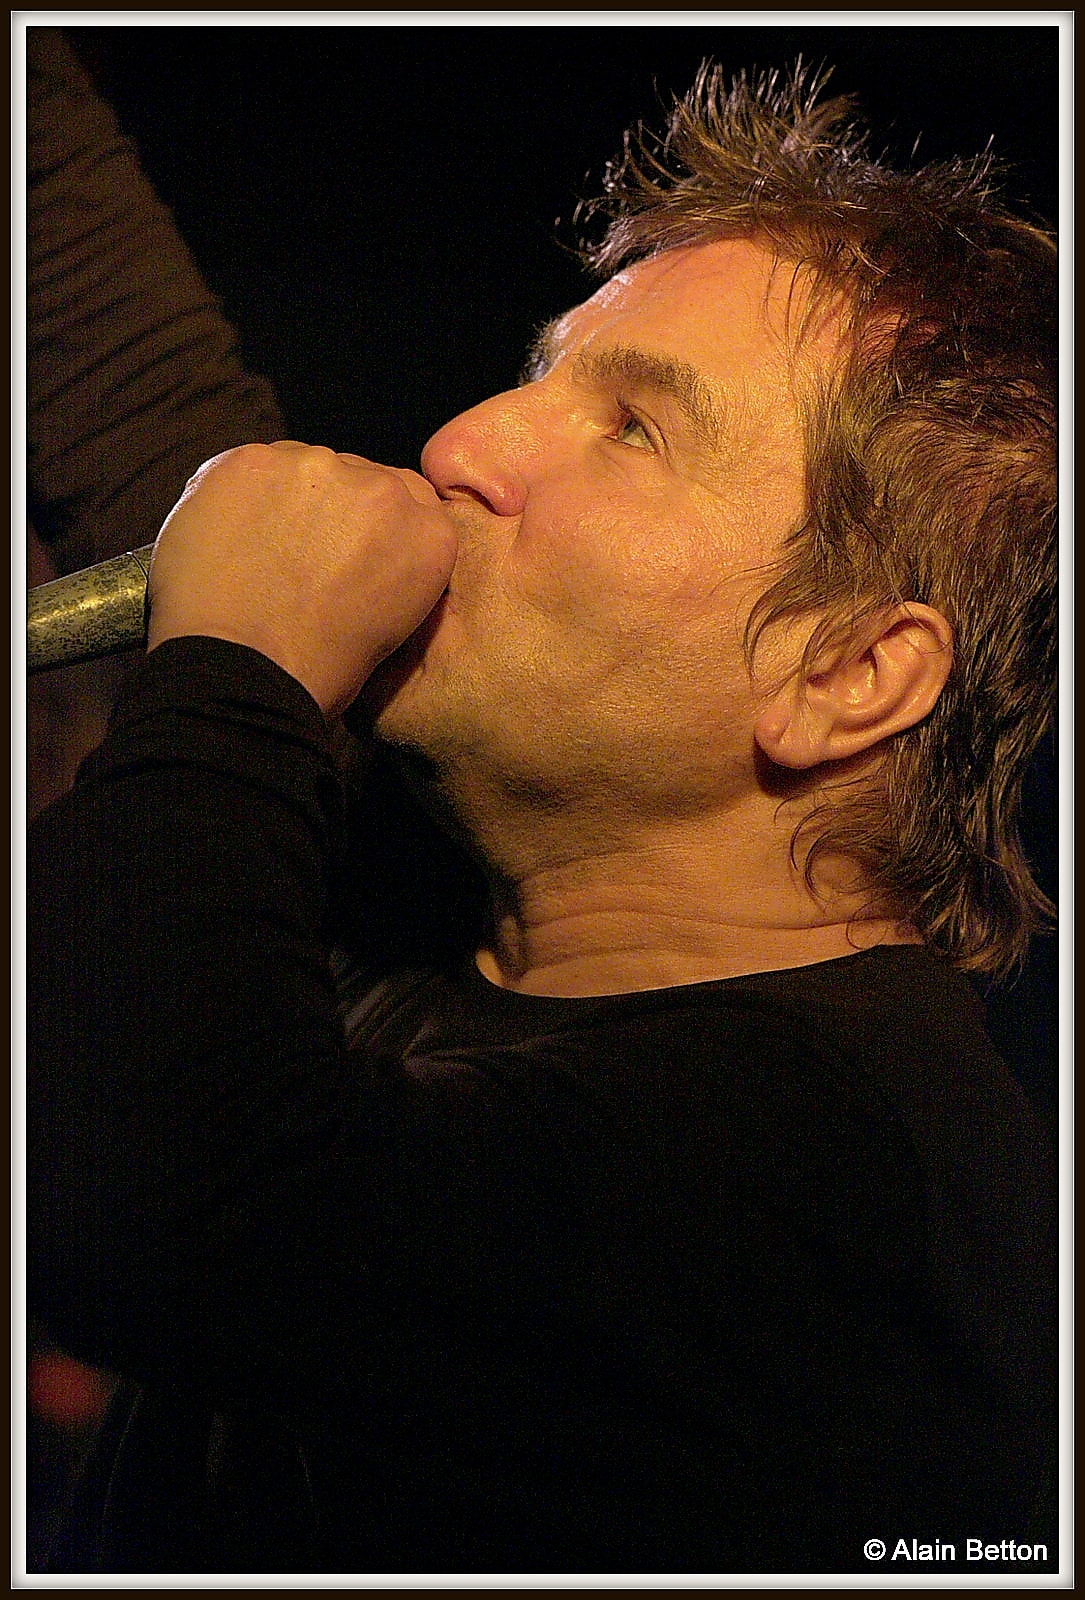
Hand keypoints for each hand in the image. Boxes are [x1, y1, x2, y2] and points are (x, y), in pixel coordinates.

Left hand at [146, 442, 457, 717]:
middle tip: (296, 559)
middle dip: (330, 511)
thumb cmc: (314, 674)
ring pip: (302, 468)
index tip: (347, 548)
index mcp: (429, 536)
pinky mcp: (254, 461)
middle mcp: (383, 490)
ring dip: (284, 500)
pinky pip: (247, 469)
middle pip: (357, 477)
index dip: (372, 524)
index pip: (410, 499)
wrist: (243, 675)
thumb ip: (389, 568)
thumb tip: (357, 551)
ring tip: (256, 556)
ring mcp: (317, 468)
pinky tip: (226, 543)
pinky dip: (235, 498)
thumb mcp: (389, 629)